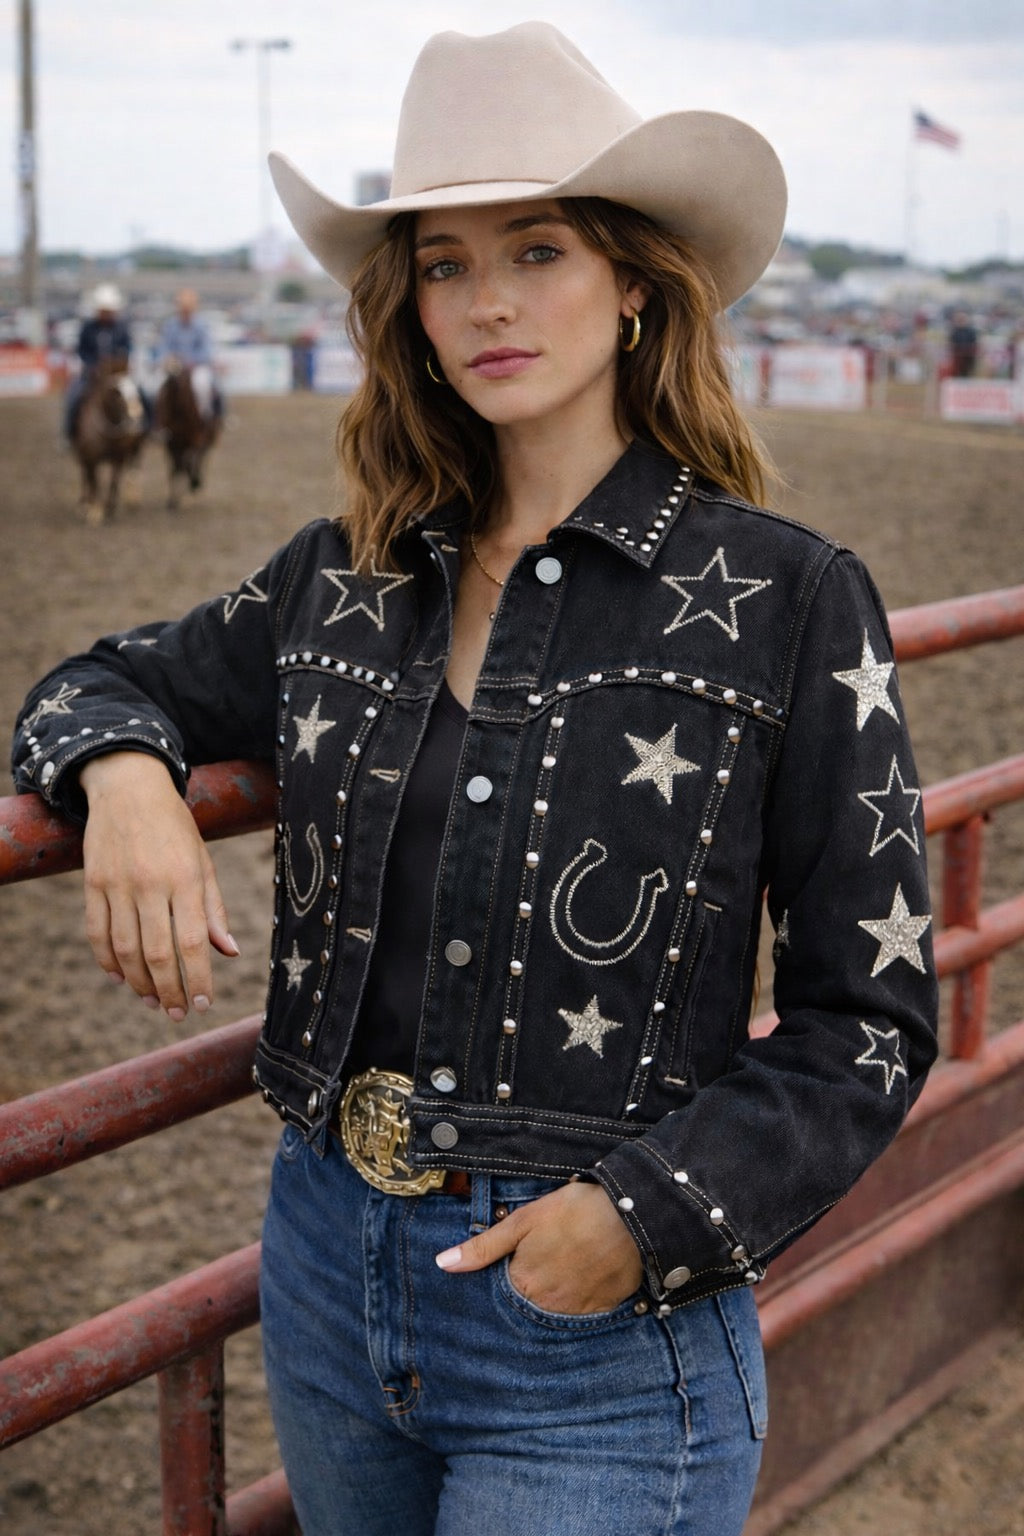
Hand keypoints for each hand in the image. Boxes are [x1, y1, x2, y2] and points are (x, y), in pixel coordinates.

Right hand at [79, 751, 237, 1020]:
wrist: (129, 788)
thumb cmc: (174, 828)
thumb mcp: (202, 861)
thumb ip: (213, 909)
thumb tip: (229, 952)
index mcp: (186, 878)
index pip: (193, 941)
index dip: (197, 978)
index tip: (202, 1004)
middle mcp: (150, 883)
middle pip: (157, 953)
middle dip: (169, 990)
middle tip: (176, 1013)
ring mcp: (117, 884)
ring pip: (125, 949)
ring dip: (138, 983)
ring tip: (153, 1001)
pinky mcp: (93, 884)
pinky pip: (97, 933)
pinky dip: (108, 961)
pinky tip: (121, 977)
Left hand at [436, 1179, 643, 1314]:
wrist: (631, 1214)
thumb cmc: (574, 1212)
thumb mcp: (523, 1221)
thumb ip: (483, 1247)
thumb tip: (443, 1264)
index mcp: (523, 1284)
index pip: (504, 1291)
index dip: (510, 1271)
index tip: (521, 1256)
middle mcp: (547, 1307)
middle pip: (530, 1302)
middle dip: (533, 1283)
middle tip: (549, 1256)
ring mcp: (578, 1311)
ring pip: (556, 1307)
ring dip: (557, 1290)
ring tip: (569, 1260)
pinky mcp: (604, 1308)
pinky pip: (585, 1309)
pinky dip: (582, 1294)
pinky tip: (587, 1269)